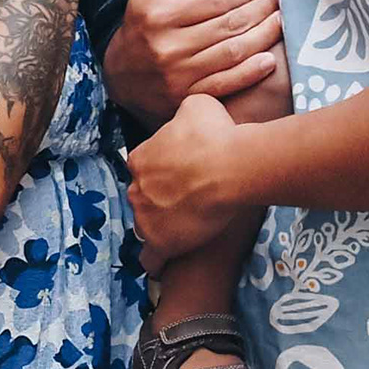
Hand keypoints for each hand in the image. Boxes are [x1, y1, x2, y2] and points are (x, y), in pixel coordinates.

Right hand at [102, 0, 284, 124]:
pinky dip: (251, 72)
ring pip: (232, 53)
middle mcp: (167, 46)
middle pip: (228, 26)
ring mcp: (178, 76)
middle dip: (260, 11)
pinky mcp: (186, 98)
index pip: (215, 1)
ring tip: (280, 22)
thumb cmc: (145, 23)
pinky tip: (270, 60)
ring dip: (263, 36)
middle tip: (278, 2)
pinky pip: (226, 84)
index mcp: (159, 15)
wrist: (120, 74)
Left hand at [127, 92, 257, 268]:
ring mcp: (146, 218)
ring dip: (162, 225)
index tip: (183, 173)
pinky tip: (165, 262)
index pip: (144, 167)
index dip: (164, 171)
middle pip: (144, 196)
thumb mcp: (196, 106)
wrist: (232, 167)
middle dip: (161, 197)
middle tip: (191, 197)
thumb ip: (183, 115)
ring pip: (147, 224)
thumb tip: (187, 117)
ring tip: (186, 226)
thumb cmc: (217, 134)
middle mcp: (136, 189)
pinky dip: (156, 260)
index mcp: (140, 159)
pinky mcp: (161, 242)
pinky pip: (150, 258)